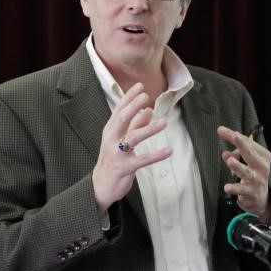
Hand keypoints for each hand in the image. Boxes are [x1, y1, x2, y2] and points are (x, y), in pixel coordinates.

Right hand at [92, 83, 172, 213]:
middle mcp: (111, 140)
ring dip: (148, 129)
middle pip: (121, 119)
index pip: (119, 110)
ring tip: (164, 122)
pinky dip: (156, 155)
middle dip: (133, 106)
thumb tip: (149, 110)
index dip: (129, 97)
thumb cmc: (113, 160)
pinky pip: (142, 160)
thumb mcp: (122, 140)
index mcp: (110, 131)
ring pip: (132, 138)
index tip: (139, 86)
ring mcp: (117, 154)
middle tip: (146, 96)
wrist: (101, 185)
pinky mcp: (124, 168)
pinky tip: (169, 151)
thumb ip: (135, 125)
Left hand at [218, 125, 270, 223]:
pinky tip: (227, 187)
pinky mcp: (251, 192)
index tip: (221, 130)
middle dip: (241, 144)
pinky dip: (234, 188)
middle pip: (250, 153)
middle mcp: (262, 167)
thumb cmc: (252, 173)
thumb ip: (235, 155)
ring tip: (230, 161)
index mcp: (263, 155)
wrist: (260, 197)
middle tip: (233, 135)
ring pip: (246, 172)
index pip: (249, 143)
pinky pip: (241, 190)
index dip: (235, 136)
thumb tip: (226, 154)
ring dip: (238, 166)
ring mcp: (258, 180)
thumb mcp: (246, 161)